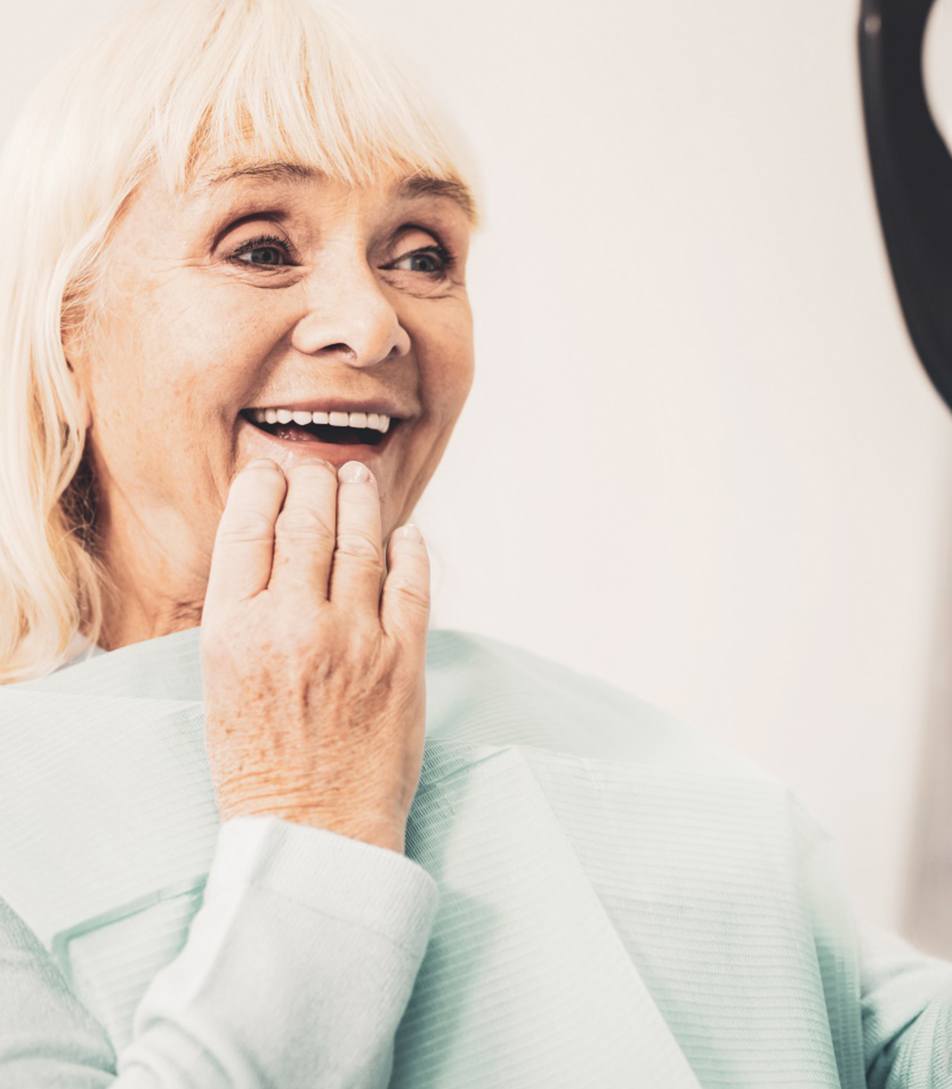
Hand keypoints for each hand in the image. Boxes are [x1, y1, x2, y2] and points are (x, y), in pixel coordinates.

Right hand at [199, 458, 429, 853]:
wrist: (312, 830)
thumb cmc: (259, 763)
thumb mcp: (220, 682)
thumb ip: (243, 612)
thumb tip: (273, 544)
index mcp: (233, 630)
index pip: (248, 528)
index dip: (263, 486)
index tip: (272, 472)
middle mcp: (292, 625)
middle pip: (308, 522)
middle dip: (314, 481)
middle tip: (320, 468)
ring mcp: (353, 640)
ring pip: (361, 541)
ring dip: (362, 500)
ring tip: (360, 480)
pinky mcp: (402, 660)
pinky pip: (411, 582)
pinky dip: (410, 548)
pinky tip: (404, 533)